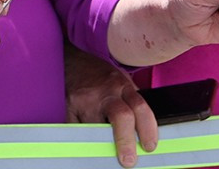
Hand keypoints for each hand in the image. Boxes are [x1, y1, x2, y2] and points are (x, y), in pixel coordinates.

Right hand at [65, 48, 157, 167]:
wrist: (71, 60)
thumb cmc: (98, 74)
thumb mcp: (120, 81)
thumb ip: (130, 102)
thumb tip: (143, 131)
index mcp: (122, 86)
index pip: (140, 108)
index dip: (148, 129)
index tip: (149, 147)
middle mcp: (105, 92)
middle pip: (121, 117)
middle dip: (126, 142)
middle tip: (128, 161)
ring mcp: (86, 99)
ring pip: (97, 128)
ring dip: (102, 142)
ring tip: (104, 148)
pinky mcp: (69, 106)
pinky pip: (77, 129)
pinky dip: (83, 138)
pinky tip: (87, 141)